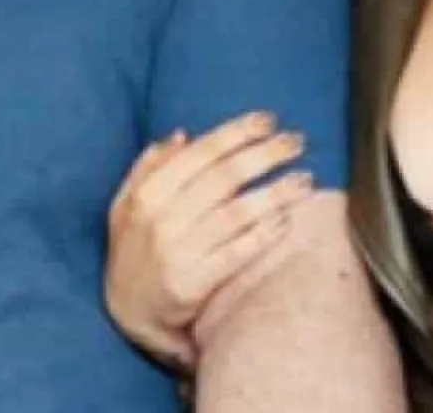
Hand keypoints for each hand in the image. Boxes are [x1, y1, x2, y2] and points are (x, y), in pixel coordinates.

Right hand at [104, 113, 312, 371]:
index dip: (237, 132)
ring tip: (305, 179)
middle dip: (265, 154)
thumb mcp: (127, 204)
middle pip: (224, 178)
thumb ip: (149, 167)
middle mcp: (162, 219)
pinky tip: (285, 220)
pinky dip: (262, 235)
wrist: (128, 312)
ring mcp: (178, 252)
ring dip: (275, 193)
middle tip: (297, 141)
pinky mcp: (193, 283)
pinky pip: (236, 253)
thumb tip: (181, 135)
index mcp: (147, 194)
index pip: (200, 153)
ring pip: (236, 213)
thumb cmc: (133, 249)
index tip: (269, 119)